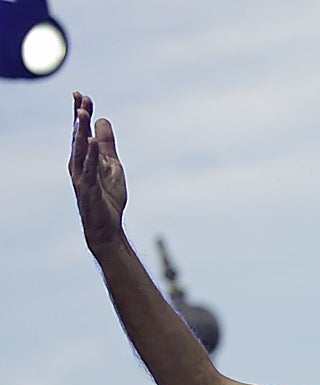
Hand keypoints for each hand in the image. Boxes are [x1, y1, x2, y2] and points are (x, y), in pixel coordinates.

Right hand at [69, 92, 127, 252]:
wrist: (106, 225)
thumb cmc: (107, 196)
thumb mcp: (112, 165)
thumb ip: (107, 144)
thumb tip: (102, 120)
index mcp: (84, 158)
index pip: (82, 131)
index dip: (82, 114)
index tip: (83, 95)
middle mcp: (78, 164)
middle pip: (78, 136)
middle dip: (79, 117)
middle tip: (80, 97)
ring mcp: (81, 176)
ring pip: (80, 150)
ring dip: (81, 131)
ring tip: (82, 113)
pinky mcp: (88, 188)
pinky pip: (89, 169)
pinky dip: (91, 155)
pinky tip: (92, 142)